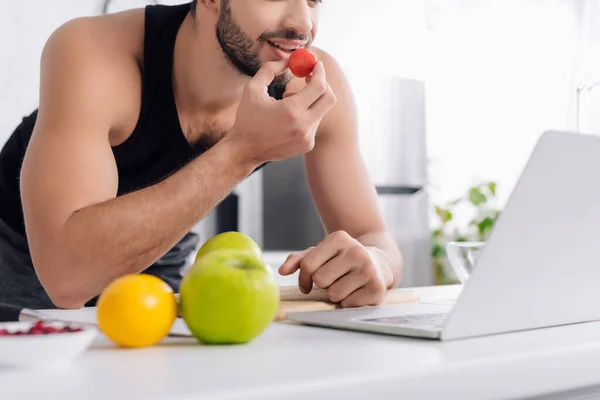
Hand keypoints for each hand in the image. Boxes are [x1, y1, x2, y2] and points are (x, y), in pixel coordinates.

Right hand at [226, 60, 336, 164]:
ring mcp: (307, 138)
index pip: (318, 86)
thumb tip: (289, 60)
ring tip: (287, 102)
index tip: (316, 64)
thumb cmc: (247, 118)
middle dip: (323, 84)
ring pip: (320, 111)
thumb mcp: (253, 89)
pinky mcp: (307, 145)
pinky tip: (288, 119)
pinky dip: (306, 114)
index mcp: (291, 111)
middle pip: (329, 99)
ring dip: (309, 101)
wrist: (245, 150)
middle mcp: (304, 126)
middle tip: (312, 77)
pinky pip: (314, 123)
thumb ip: (270, 69)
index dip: (319, 71)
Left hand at [278, 231, 392, 307]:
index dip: (304, 279)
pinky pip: (348, 304)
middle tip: (334, 280)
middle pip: (320, 280)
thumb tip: (282, 271)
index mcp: (339, 238)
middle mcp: (356, 250)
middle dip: (323, 285)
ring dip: (336, 295)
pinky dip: (349, 302)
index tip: (308, 283)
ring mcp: (368, 269)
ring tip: (346, 285)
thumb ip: (298, 260)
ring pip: (334, 294)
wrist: (379, 264)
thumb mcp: (320, 254)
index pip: (307, 265)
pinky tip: (356, 291)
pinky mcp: (377, 287)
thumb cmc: (342, 260)